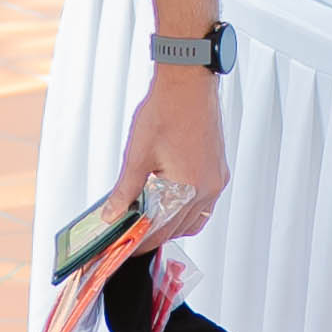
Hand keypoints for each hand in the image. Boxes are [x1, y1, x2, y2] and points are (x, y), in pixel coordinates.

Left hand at [110, 60, 229, 226]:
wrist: (188, 84)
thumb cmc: (165, 112)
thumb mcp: (137, 155)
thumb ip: (125, 190)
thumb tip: (113, 213)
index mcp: (189, 188)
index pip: (163, 230)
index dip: (142, 241)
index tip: (126, 247)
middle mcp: (208, 188)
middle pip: (180, 228)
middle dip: (156, 234)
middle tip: (132, 234)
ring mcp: (216, 180)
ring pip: (195, 218)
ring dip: (173, 223)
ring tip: (148, 219)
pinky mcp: (218, 171)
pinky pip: (204, 202)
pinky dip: (186, 208)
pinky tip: (169, 200)